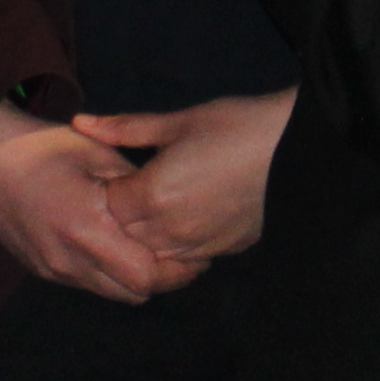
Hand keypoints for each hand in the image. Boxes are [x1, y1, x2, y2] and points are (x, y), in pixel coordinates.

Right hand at [0, 102, 183, 303]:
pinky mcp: (41, 269)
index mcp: (87, 229)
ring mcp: (52, 269)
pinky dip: (108, 273)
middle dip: (162, 280)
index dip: (177, 272)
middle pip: (133, 293)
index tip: (196, 255)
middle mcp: (68, 260)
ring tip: (149, 252)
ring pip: (111, 293)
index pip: (146, 276)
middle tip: (181, 257)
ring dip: (134, 279)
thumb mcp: (100, 155)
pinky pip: (87, 283)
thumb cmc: (44, 147)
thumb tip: (172, 209)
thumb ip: (137, 189)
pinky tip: (115, 246)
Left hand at [62, 92, 291, 275]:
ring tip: (157, 203)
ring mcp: (199, 245)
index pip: (106, 207)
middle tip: (129, 188)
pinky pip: (185, 259)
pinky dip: (176, 244)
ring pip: (153, 253)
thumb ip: (125, 128)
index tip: (111, 172)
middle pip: (124, 235)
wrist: (298, 151)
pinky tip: (185, 216)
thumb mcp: (178, 121)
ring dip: (147, 234)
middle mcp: (171, 230)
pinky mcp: (224, 251)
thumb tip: (81, 122)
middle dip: (121, 215)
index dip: (106, 189)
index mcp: (153, 195)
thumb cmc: (237, 126)